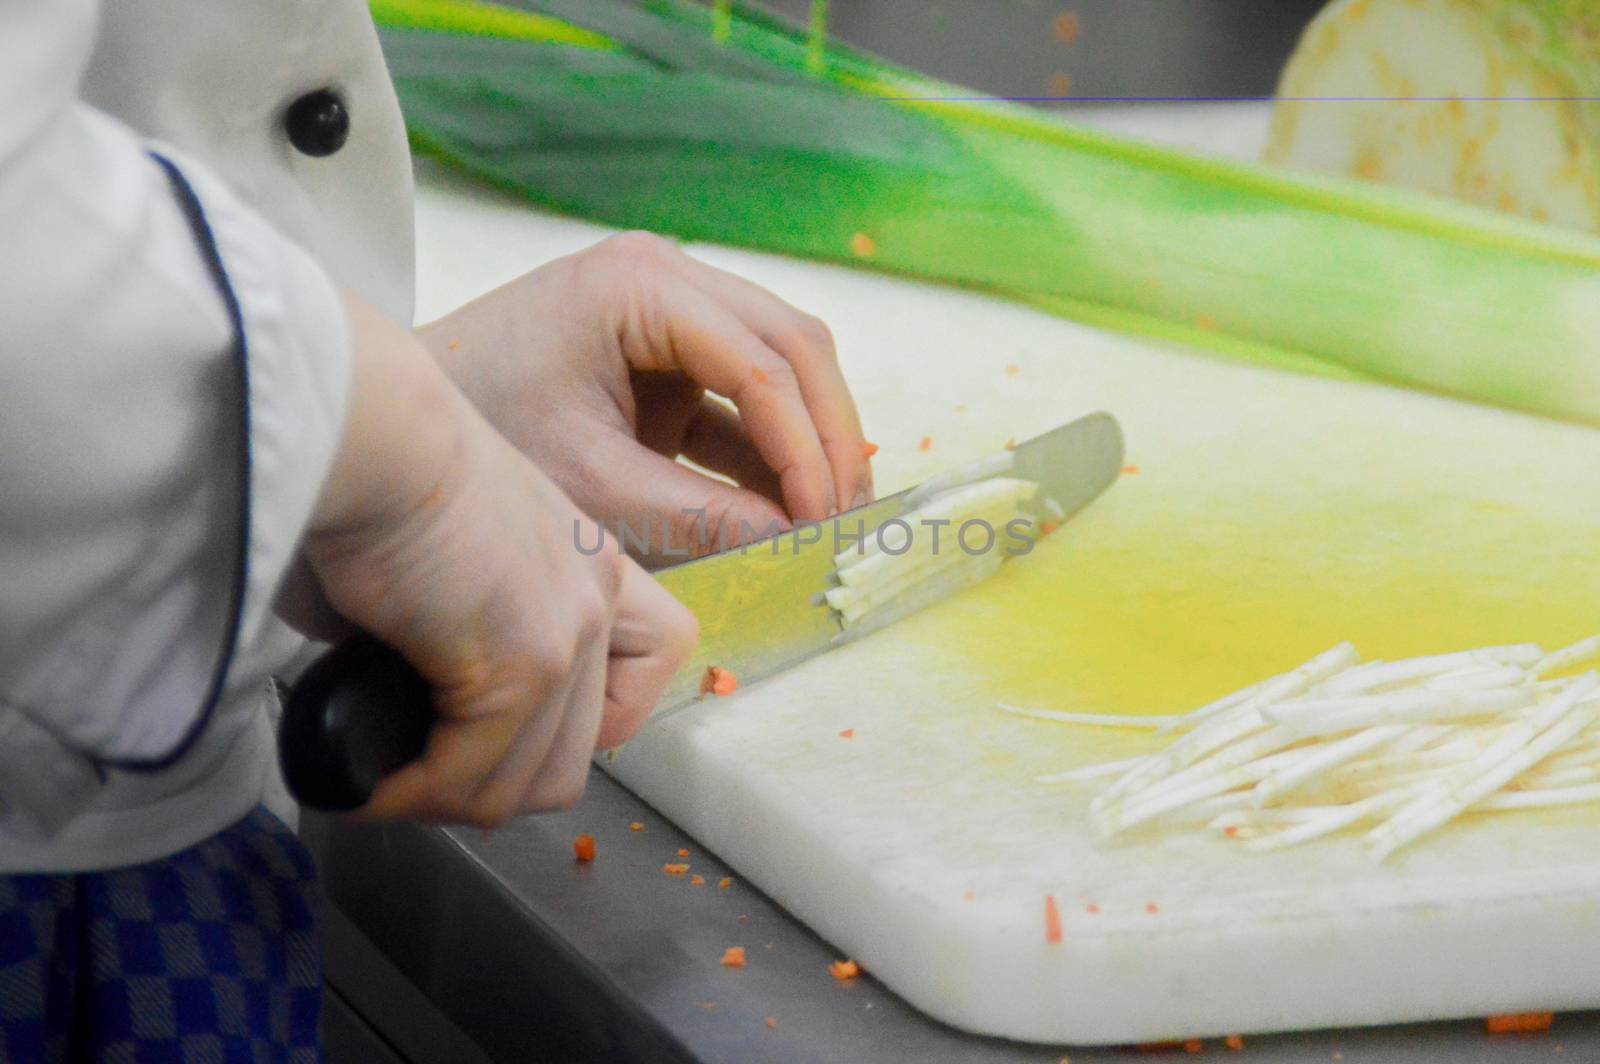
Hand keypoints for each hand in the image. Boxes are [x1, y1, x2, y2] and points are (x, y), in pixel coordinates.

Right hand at [285, 296, 696, 825]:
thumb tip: (399, 699)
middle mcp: (597, 597)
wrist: (367, 428)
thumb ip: (446, 635)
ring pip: (528, 780)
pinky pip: (471, 772)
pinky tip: (370, 778)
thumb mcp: (441, 559)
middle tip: (423, 773)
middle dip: (497, 781)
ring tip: (387, 782)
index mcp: (589, 563)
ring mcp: (569, 633)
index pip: (639, 678)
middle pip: (580, 753)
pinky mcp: (524, 661)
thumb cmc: (372, 469)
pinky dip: (415, 791)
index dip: (568, 728)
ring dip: (450, 797)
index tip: (493, 732)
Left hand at [419, 232, 873, 564]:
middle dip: (827, 434)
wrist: (394, 419)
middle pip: (794, 346)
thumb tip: (795, 539)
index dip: (806, 446)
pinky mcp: (667, 355)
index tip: (823, 519)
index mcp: (641, 284)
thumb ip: (698, 513)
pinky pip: (744, 396)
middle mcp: (667, 276)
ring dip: (809, 439)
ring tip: (831, 516)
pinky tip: (790, 505)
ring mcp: (671, 311)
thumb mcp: (592, 484)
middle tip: (846, 514)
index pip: (764, 362)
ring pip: (782, 365)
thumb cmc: (478, 433)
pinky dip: (769, 449)